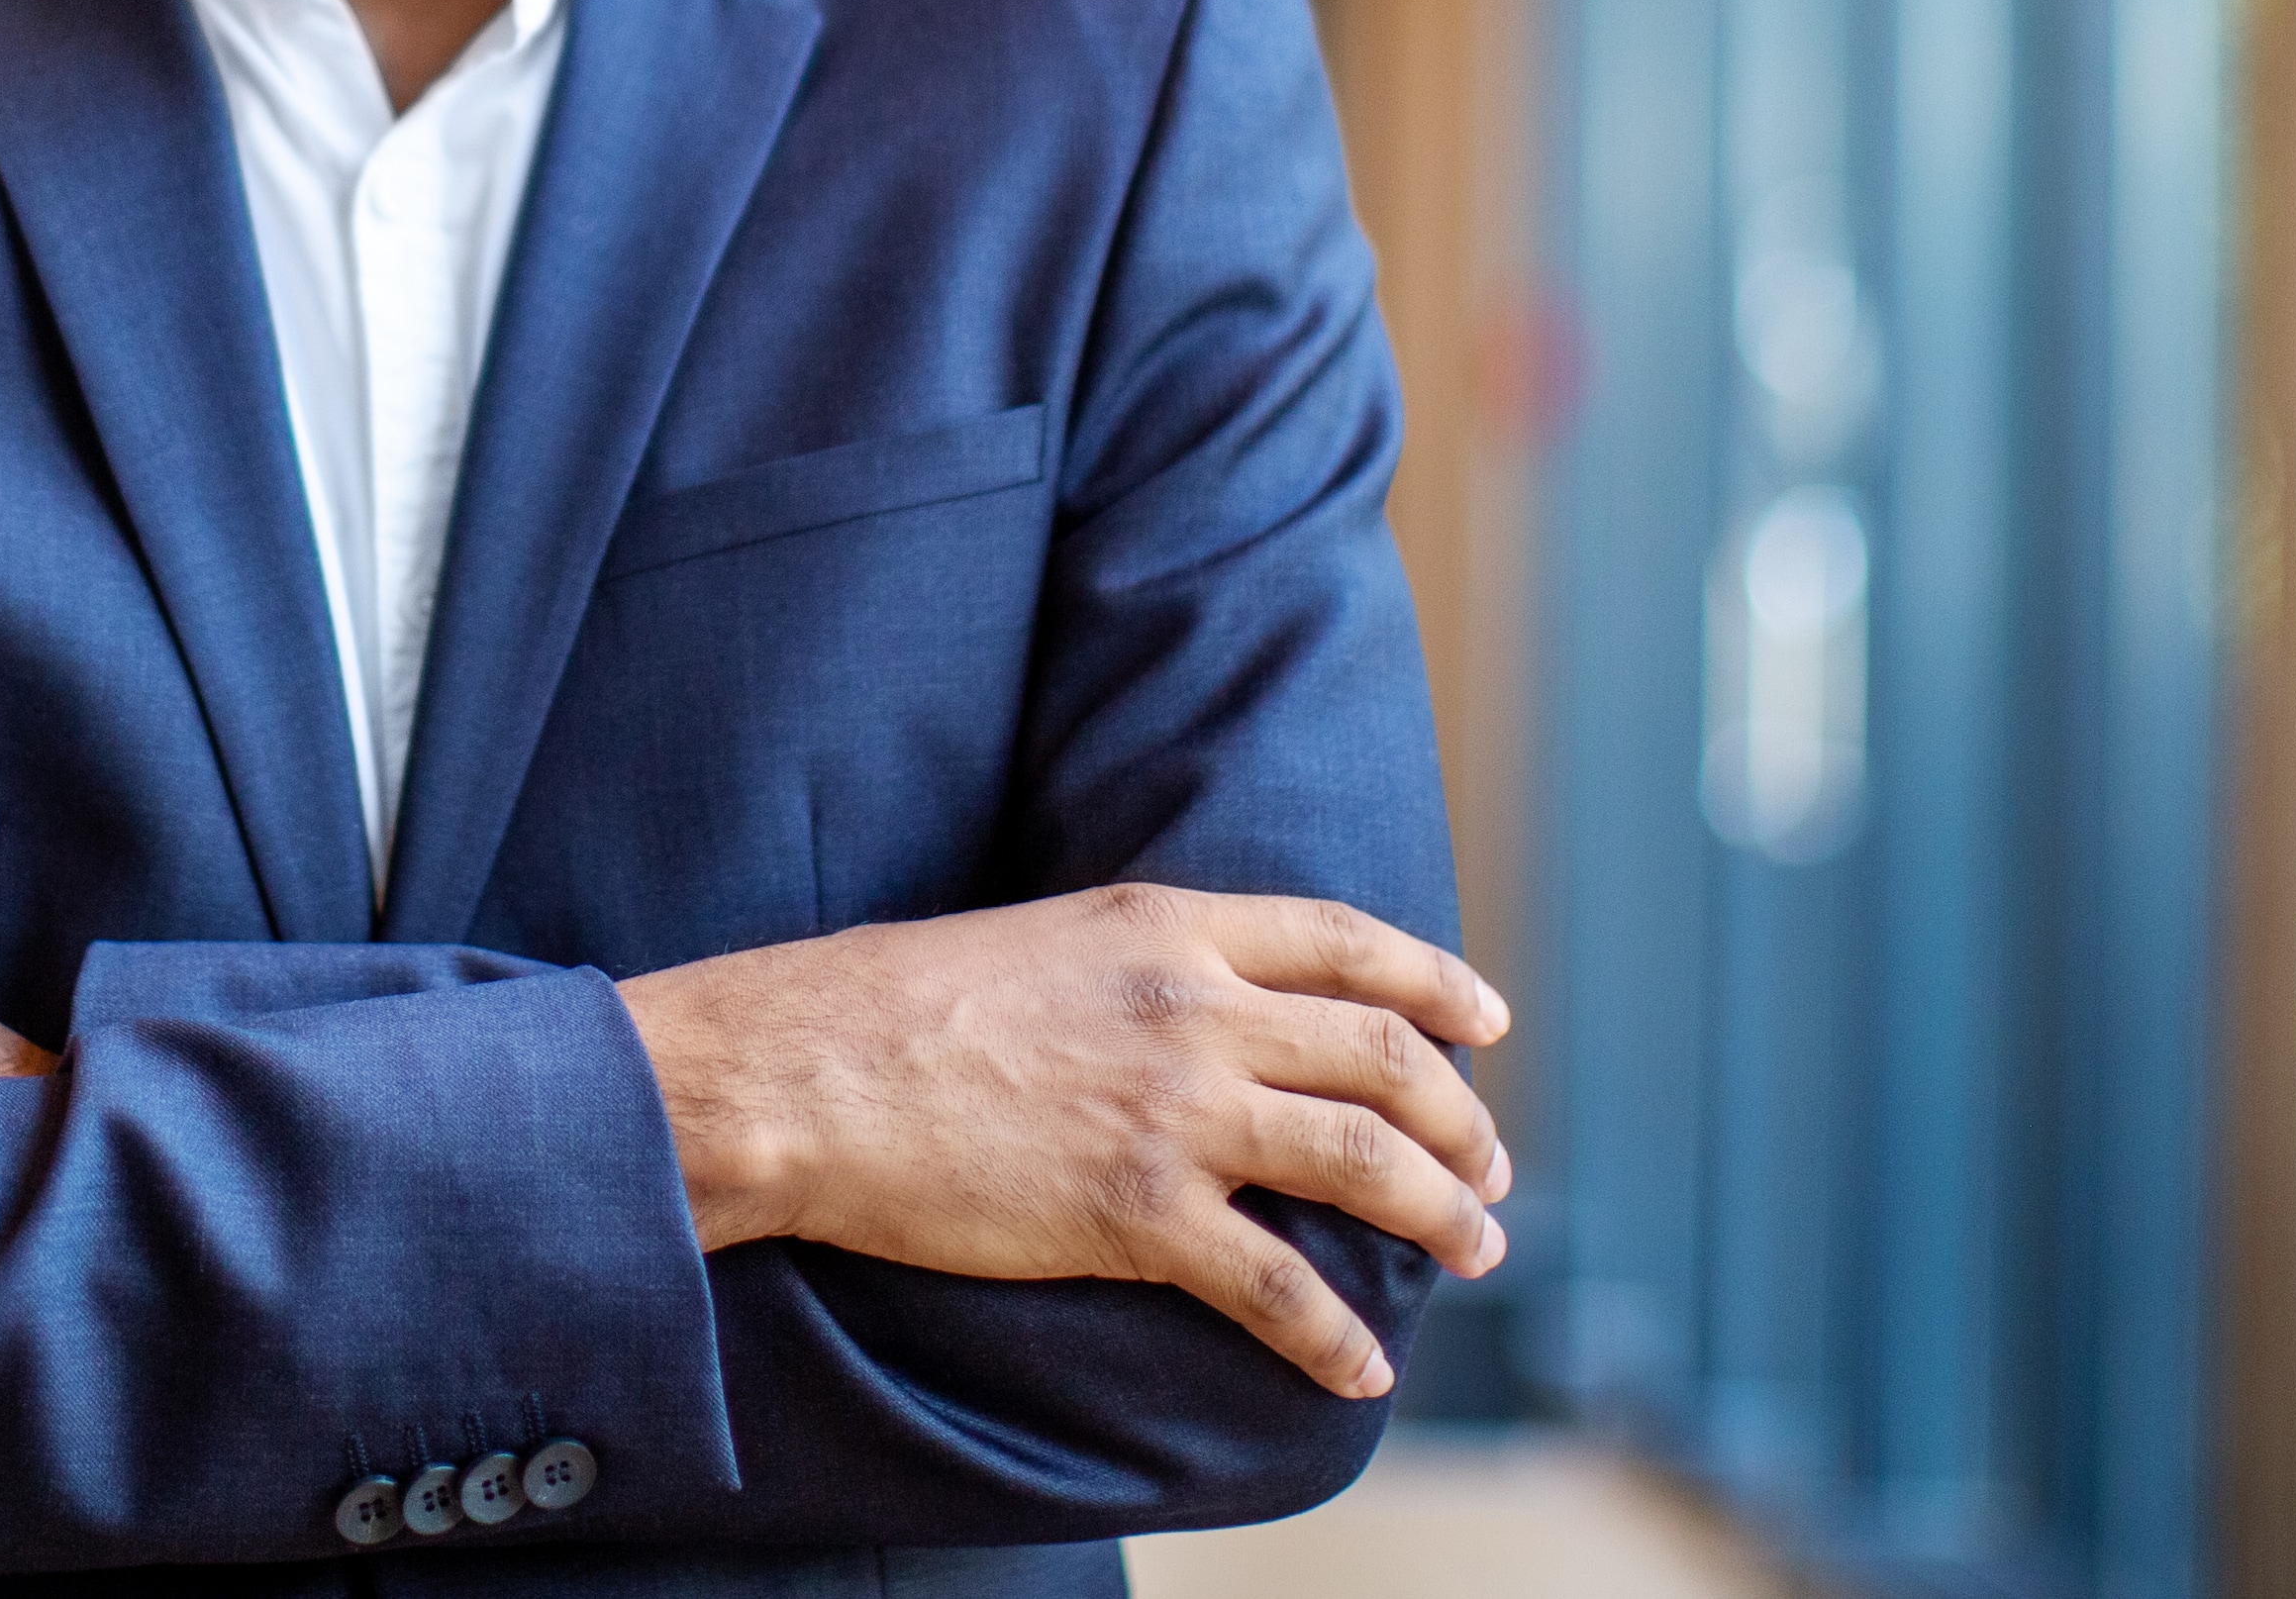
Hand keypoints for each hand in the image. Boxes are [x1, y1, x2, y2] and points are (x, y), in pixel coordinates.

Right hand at [613, 886, 1510, 1400]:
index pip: (1348, 943)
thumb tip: (1194, 1002)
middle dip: (1461, 1121)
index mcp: (1169, 927)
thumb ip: (1136, 965)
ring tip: (1478, 1250)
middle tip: (1490, 1172)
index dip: (1436, 981)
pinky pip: (1280, 1287)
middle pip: (1385, 1059)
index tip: (1488, 1020)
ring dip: (1442, 1215)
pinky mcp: (1139, 1213)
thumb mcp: (1042, 942)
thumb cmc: (891, 1008)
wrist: (805, 1073)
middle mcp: (1196, 1009)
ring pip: (1366, 1164)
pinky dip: (1337, 1337)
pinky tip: (1362, 1368)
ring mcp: (1174, 1110)